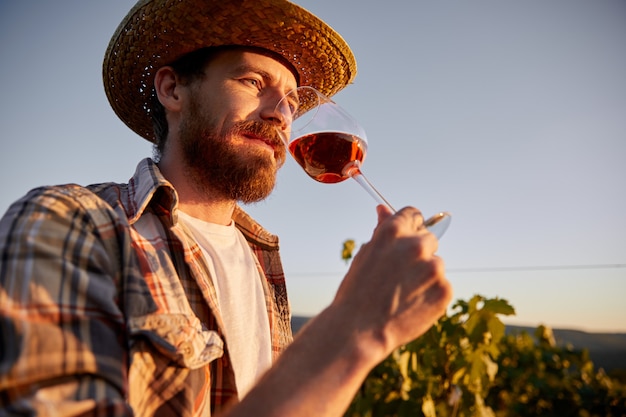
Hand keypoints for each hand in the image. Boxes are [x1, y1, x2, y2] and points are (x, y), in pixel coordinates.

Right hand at [332, 205, 452, 356]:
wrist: (358, 330)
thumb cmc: (357, 292)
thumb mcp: (365, 254)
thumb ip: (381, 230)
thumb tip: (384, 209)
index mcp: (393, 231)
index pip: (413, 214)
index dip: (409, 226)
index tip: (405, 239)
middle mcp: (416, 246)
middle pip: (428, 238)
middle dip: (418, 253)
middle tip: (399, 275)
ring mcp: (433, 268)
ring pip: (435, 264)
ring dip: (425, 275)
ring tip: (402, 294)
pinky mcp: (444, 290)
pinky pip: (442, 285)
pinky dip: (431, 294)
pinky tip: (411, 305)